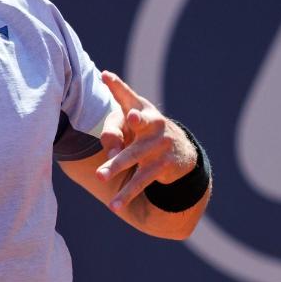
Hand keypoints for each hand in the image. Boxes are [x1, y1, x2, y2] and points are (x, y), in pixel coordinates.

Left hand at [96, 70, 196, 211]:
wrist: (181, 151)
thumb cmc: (146, 132)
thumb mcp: (133, 122)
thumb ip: (113, 130)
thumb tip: (106, 150)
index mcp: (142, 109)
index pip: (127, 96)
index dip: (117, 86)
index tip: (106, 76)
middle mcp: (152, 123)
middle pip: (134, 126)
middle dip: (122, 131)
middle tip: (110, 140)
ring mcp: (158, 144)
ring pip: (133, 157)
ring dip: (116, 167)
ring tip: (100, 177)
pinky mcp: (162, 165)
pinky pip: (141, 180)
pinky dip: (127, 193)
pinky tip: (114, 205)